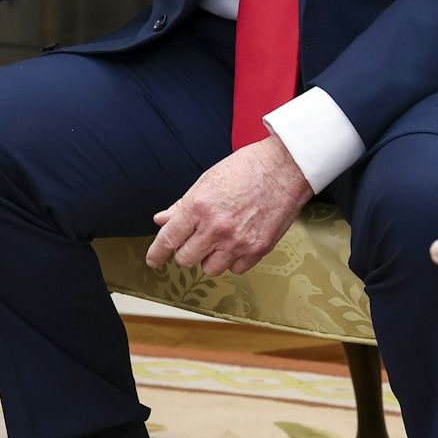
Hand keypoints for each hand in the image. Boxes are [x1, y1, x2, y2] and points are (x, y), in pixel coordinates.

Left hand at [144, 136, 311, 276]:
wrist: (284, 169)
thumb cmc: (246, 168)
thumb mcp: (206, 180)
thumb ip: (182, 205)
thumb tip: (161, 220)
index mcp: (199, 206)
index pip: (169, 239)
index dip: (157, 253)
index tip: (153, 260)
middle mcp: (216, 228)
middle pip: (186, 259)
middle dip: (186, 251)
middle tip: (194, 240)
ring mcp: (238, 241)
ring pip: (210, 268)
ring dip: (209, 257)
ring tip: (219, 239)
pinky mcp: (258, 249)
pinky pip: (235, 269)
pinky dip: (233, 260)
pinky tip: (237, 242)